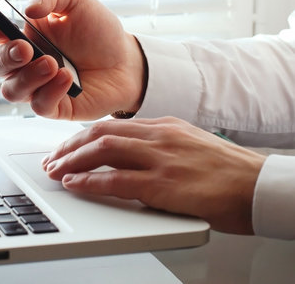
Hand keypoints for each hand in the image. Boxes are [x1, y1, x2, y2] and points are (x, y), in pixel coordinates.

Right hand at [0, 0, 146, 119]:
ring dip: (28, 77)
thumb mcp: (76, 0)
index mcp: (20, 33)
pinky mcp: (52, 106)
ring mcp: (35, 86)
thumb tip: (28, 7)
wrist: (126, 61)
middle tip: (26, 48)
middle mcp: (22, 62)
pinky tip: (68, 78)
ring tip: (53, 63)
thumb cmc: (98, 31)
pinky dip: (50, 92)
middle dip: (4, 57)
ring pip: (11, 90)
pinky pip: (38, 106)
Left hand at [42, 117, 265, 234]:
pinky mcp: (165, 184)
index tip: (66, 147)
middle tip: (52, 159)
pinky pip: (116, 180)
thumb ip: (156, 147)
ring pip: (103, 150)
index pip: (111, 125)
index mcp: (163, 126)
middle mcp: (159, 136)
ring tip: (54, 170)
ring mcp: (162, 158)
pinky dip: (90, 182)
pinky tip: (74, 184)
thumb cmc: (225, 170)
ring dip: (72, 160)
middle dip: (70, 146)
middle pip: (100, 133)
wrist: (259, 186)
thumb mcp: (187, 145)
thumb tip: (127, 159)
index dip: (82, 137)